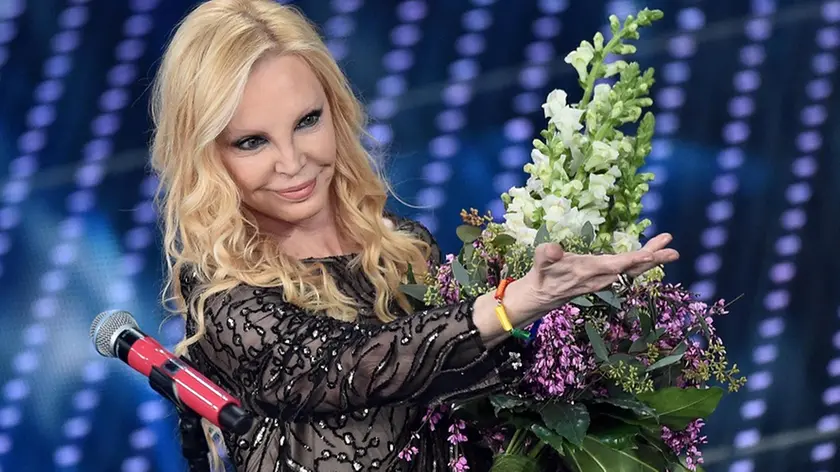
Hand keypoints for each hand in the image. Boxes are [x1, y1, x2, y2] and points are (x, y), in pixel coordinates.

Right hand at [504, 233, 678, 320]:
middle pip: (630, 268)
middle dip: (652, 259)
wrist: (543, 295)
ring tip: (668, 244)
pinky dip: (642, 260)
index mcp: (587, 271)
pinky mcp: (605, 277)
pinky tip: (652, 253)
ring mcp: (605, 279)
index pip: (613, 265)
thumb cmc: (542, 275)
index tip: (650, 254)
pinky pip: (628, 269)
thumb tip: (553, 248)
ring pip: (632, 269)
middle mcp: (600, 278)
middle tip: (673, 251)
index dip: (632, 260)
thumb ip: (547, 254)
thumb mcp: (540, 262)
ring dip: (651, 257)